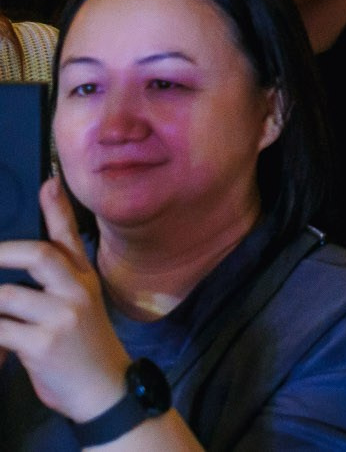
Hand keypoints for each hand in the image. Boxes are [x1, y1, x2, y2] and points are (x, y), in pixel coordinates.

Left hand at [0, 179, 136, 423]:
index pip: (69, 238)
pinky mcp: (42, 344)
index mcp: (85, 280)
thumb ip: (55, 285)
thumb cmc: (85, 349)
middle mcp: (77, 291)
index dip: (58, 208)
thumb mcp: (80, 309)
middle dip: (2, 253)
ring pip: (6, 296)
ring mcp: (61, 317)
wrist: (106, 391)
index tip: (48, 183)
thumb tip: (17, 271)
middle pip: (38, 255)